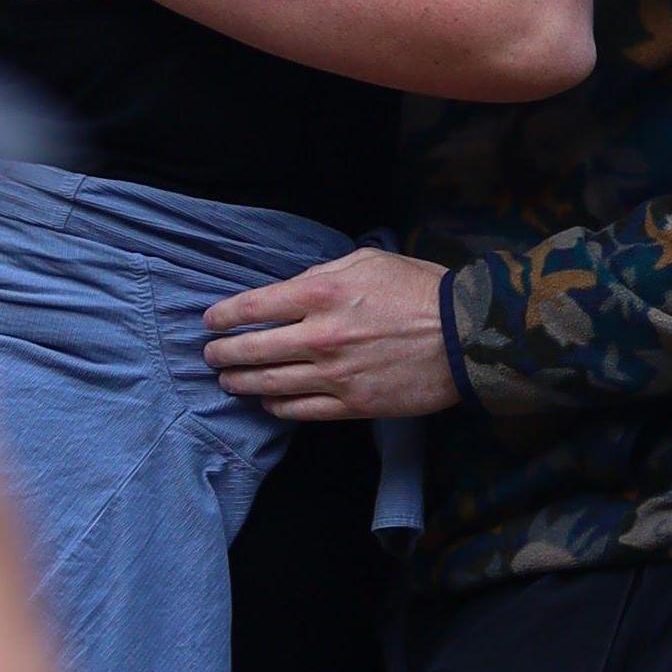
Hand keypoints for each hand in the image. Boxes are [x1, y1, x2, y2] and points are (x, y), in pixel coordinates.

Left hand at [201, 246, 458, 421]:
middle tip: (209, 354)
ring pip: (271, 385)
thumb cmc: (416, 289)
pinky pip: (301, 410)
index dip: (225, 315)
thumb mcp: (366, 261)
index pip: (255, 306)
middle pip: (255, 350)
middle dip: (224, 352)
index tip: (210, 320)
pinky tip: (267, 402)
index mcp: (322, 294)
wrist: (463, 336)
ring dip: (242, 383)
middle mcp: (320, 337)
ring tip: (227, 379)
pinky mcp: (351, 405)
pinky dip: (277, 407)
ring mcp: (334, 376)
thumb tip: (290, 290)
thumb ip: (322, 275)